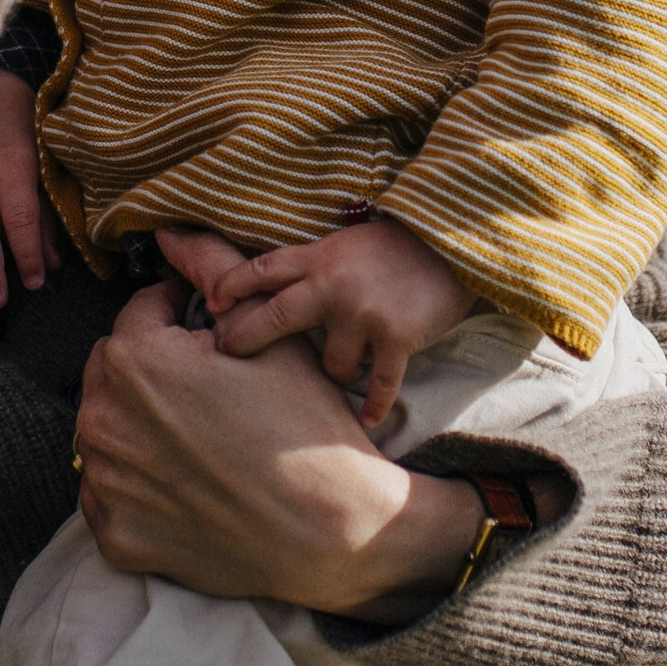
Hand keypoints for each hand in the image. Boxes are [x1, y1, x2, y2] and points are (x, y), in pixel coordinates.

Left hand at [75, 280, 482, 618]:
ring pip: (106, 431)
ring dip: (138, 426)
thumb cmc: (305, 427)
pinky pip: (109, 495)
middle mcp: (103, 421)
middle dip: (150, 371)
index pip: (139, 314)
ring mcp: (106, 485)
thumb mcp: (269, 336)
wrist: (333, 531)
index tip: (208, 340)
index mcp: (135, 360)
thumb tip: (172, 235)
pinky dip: (137, 486)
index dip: (179, 318)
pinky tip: (186, 485)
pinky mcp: (116, 537)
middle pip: (113, 372)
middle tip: (207, 393)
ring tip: (199, 439)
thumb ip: (214, 272)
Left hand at [201, 213, 475, 433]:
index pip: (262, 270)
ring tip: (351, 370)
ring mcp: (363, 313)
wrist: (456, 245)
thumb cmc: (399, 246)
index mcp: (319, 258)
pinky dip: (374, 404)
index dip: (231, 286)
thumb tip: (272, 288)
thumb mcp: (348, 244)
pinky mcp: (396, 337)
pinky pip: (379, 383)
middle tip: (227, 353)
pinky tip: (369, 421)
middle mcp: (333, 285)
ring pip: (329, 364)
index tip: (210, 302)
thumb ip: (314, 265)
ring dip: (337, 372)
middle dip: (245, 337)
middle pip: (275, 316)